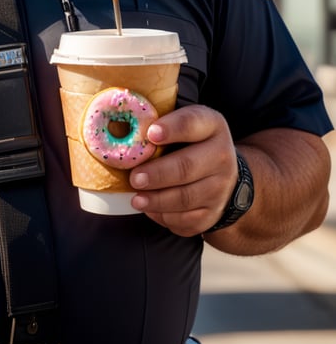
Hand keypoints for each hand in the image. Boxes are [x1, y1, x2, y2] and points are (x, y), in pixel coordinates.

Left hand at [128, 105, 236, 235]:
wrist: (220, 172)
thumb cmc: (188, 141)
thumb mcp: (180, 122)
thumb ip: (158, 122)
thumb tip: (120, 128)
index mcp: (211, 126)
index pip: (193, 122)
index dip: (172, 128)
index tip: (150, 134)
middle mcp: (221, 156)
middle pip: (188, 167)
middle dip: (158, 174)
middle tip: (134, 178)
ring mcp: (220, 188)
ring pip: (186, 198)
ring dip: (157, 200)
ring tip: (136, 199)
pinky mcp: (212, 213)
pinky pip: (187, 220)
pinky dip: (165, 217)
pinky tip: (150, 209)